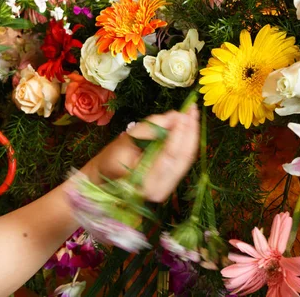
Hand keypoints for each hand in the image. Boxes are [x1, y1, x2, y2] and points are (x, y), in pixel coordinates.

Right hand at [82, 105, 199, 201]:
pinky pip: (184, 161)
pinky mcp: (171, 182)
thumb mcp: (127, 140)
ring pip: (187, 158)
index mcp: (145, 182)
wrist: (107, 176)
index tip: (183, 113)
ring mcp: (167, 188)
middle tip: (192, 109)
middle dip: (190, 131)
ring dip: (192, 134)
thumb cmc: (112, 159)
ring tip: (193, 113)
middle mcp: (160, 189)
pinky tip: (189, 126)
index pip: (169, 154)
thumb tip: (175, 116)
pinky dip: (188, 142)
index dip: (179, 133)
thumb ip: (151, 128)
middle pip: (183, 157)